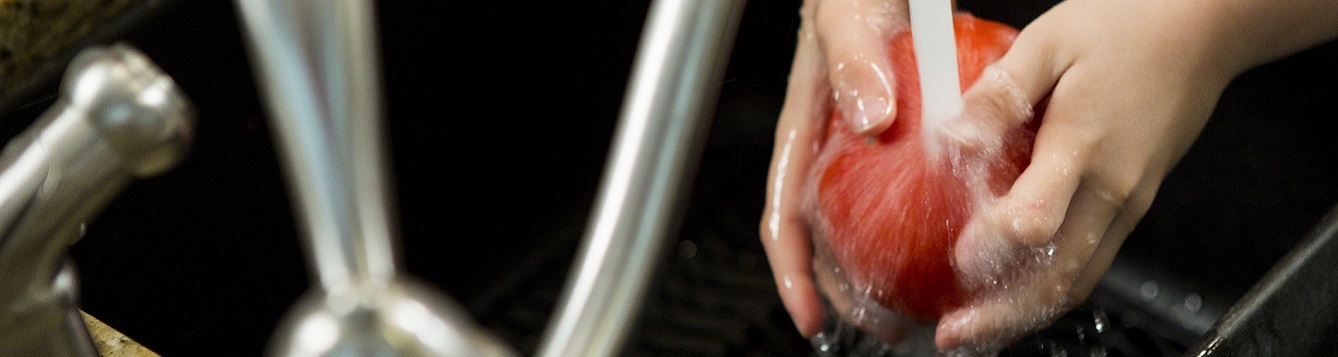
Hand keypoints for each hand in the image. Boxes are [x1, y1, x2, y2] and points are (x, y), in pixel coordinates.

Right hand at [760, 0, 910, 337]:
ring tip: (922, 302)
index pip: (783, 217)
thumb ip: (855, 62)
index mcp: (804, 134)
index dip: (793, 273)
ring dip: (888, 271)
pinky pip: (913, 194)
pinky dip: (931, 226)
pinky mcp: (905, 141)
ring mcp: (866, 150)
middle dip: (846, 293)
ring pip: (868, 227)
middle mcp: (832, 151)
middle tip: (884, 323)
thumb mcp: (850, 17)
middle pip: (826, 240)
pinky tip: (963, 241)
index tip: (810, 315)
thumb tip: (871, 117)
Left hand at [934, 0, 1249, 352]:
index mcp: (1084, 143)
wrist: (1200, 30)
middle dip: (1002, 313)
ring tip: (975, 331)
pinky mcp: (1131, 206)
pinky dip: (1048, 291)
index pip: (1040, 215)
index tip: (958, 256)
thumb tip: (954, 138)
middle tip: (953, 333)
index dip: (996, 242)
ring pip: (1076, 279)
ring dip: (1024, 313)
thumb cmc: (1126, 27)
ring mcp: (1127, 203)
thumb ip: (999, 94)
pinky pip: (1088, 263)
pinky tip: (1012, 297)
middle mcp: (1112, 187)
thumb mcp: (1049, 41)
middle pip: (1059, 273)